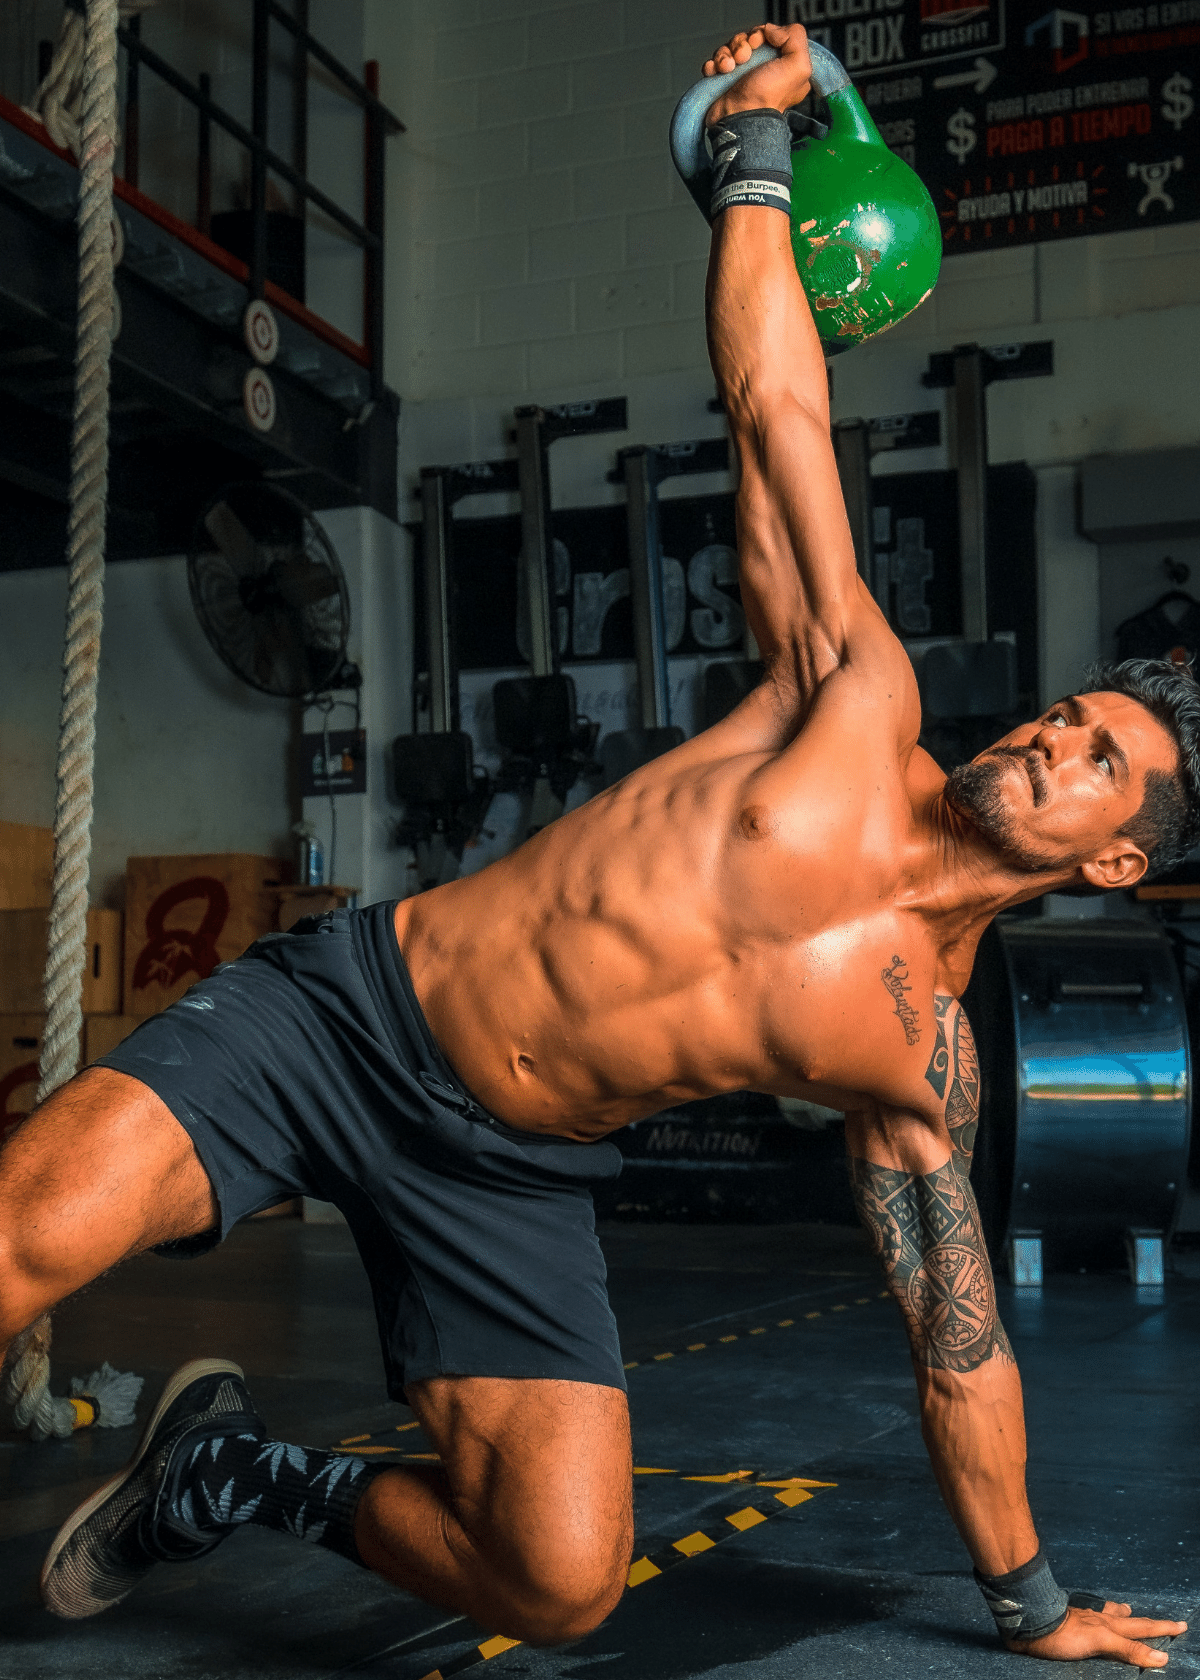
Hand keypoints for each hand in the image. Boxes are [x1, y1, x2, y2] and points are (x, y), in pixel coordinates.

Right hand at [702, 22, 811, 121]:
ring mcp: (743, 76)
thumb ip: (796, 38)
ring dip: (726, 54)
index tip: (759, 42)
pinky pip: (716, 62)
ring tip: (728, 68)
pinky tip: (716, 72)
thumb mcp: (798, 67)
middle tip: (743, 58)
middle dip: (742, 43)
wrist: (738, 119)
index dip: (763, 33)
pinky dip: (714, 64)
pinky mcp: (725, 82)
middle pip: (749, 39)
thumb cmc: (767, 98)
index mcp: (785, 66)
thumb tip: (771, 31)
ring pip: (731, 48)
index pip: (772, 36)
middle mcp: (765, 70)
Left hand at [1007, 1601, 1187, 1666]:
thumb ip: (1129, 1648)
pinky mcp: (1065, 1620)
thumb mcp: (1101, 1641)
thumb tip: (1162, 1657)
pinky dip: (1096, 1612)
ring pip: (1107, 1614)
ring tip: (1127, 1610)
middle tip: (1169, 1621)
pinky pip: (1087, 1615)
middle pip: (1129, 1621)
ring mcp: (1082, 1618)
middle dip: (1149, 1623)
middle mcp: (1098, 1619)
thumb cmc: (1063, 1632)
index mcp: (1109, 1625)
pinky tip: (1090, 1611)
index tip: (1180, 1627)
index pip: (1140, 1630)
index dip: (1160, 1630)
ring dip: (1121, 1614)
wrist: (1028, 1619)